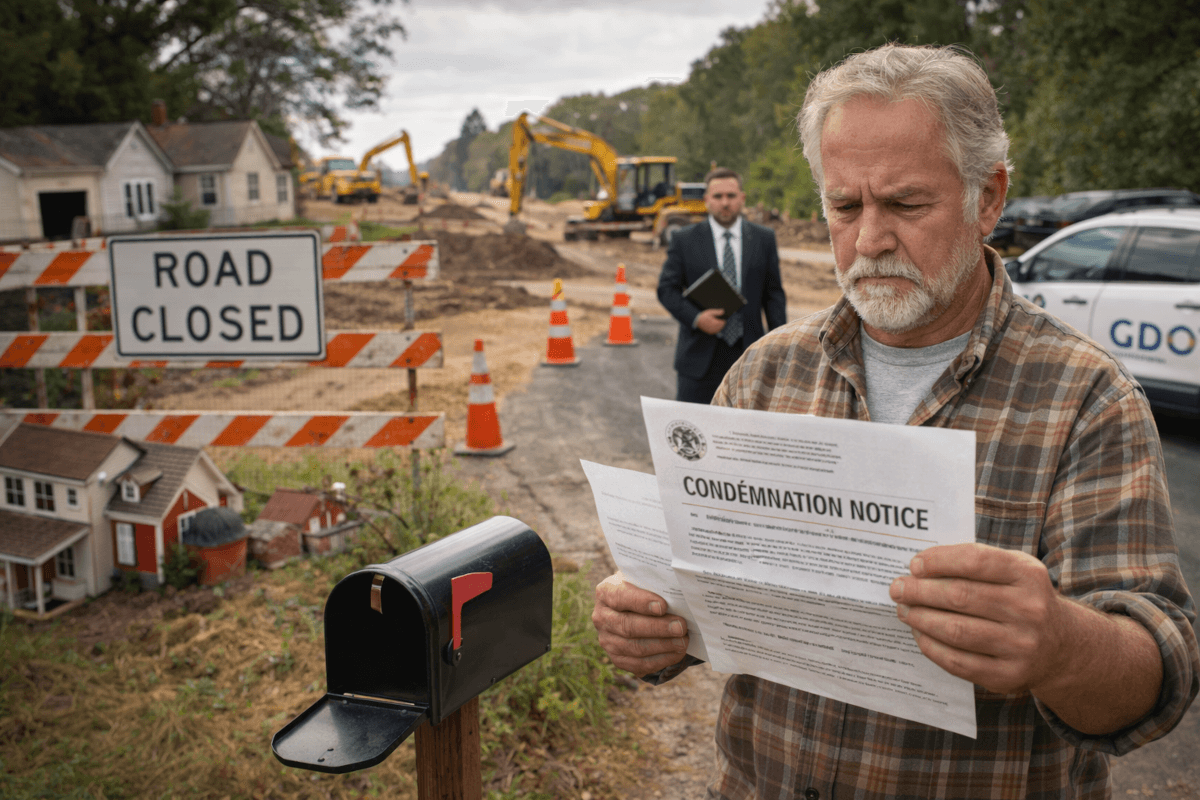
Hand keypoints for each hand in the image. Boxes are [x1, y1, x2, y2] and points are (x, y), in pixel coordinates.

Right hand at [592, 572, 688, 676]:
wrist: (635, 608)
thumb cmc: (644, 590)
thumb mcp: (644, 580)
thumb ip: (655, 584)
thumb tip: (678, 593)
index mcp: (605, 592)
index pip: (620, 596)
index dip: (640, 602)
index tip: (663, 606)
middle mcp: (601, 617)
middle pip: (628, 626)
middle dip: (657, 628)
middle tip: (680, 627)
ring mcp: (607, 640)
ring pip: (634, 647)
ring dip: (662, 645)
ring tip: (683, 641)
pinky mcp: (617, 659)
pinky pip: (639, 664)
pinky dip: (661, 660)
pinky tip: (677, 652)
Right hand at [695, 308, 726, 334]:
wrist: (697, 321)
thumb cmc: (704, 316)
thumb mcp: (710, 312)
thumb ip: (717, 312)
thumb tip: (723, 311)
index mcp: (714, 322)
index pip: (722, 323)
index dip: (724, 321)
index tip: (724, 319)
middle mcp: (713, 327)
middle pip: (721, 326)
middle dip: (722, 324)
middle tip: (723, 322)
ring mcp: (711, 330)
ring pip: (719, 329)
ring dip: (720, 327)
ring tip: (720, 324)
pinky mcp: (709, 332)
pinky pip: (715, 332)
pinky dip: (717, 330)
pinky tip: (717, 328)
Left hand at [889, 542, 1072, 695]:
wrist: (1061, 646)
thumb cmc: (1021, 598)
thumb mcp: (1013, 570)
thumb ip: (975, 562)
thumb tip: (920, 567)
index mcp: (1028, 575)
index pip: (975, 561)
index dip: (939, 561)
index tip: (914, 565)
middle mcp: (1029, 610)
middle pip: (960, 596)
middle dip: (920, 591)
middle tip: (898, 588)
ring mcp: (1021, 646)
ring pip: (955, 630)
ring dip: (921, 618)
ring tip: (904, 610)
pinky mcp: (1007, 676)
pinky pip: (958, 661)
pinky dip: (931, 646)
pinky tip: (920, 634)